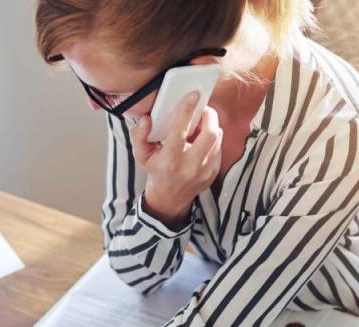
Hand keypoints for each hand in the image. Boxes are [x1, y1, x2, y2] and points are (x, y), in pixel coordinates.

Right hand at [129, 91, 222, 227]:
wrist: (169, 199)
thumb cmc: (155, 171)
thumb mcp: (141, 155)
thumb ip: (139, 135)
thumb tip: (146, 119)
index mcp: (170, 160)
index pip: (180, 130)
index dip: (187, 110)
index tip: (193, 95)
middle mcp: (190, 166)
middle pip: (210, 133)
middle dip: (208, 115)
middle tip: (201, 108)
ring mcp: (205, 170)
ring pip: (217, 138)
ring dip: (211, 125)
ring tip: (200, 122)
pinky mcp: (214, 172)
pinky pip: (218, 147)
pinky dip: (212, 138)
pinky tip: (202, 137)